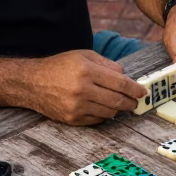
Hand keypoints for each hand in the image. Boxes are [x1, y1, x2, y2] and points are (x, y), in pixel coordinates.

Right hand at [29, 50, 146, 124]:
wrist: (32, 83)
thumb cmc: (59, 66)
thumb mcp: (83, 55)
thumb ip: (107, 64)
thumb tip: (125, 75)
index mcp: (86, 70)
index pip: (120, 83)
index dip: (135, 89)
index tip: (143, 92)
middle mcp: (82, 89)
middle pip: (118, 100)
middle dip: (131, 102)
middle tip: (136, 102)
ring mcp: (77, 106)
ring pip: (109, 112)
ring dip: (118, 109)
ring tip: (120, 104)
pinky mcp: (72, 118)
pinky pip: (97, 120)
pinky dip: (105, 115)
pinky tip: (104, 108)